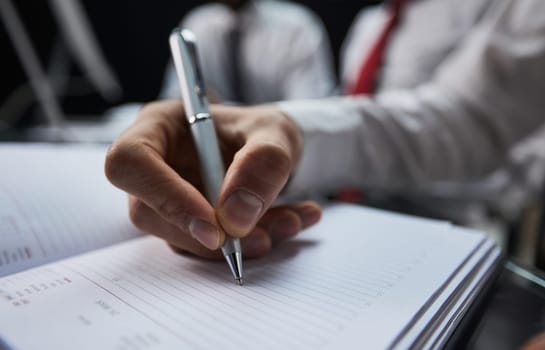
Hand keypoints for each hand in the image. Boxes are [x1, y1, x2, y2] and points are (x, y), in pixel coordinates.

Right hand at [105, 100, 321, 258]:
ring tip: (288, 224)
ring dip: (236, 244)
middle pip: (148, 212)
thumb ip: (263, 162)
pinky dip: (248, 244)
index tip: (214, 226)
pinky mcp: (185, 224)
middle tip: (262, 239)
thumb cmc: (263, 131)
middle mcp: (154, 164)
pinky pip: (204, 246)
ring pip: (180, 237)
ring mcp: (165, 198)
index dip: (165, 197)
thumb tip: (236, 217)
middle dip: (208, 235)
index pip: (131, 162)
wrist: (273, 152)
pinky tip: (286, 225)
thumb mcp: (276, 132)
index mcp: (159, 126)